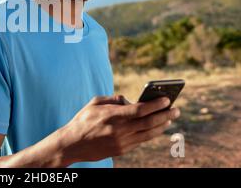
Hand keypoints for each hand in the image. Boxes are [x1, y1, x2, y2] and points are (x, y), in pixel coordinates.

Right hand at [60, 95, 179, 163]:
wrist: (73, 143)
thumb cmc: (83, 119)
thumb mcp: (95, 102)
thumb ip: (114, 99)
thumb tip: (131, 100)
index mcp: (112, 115)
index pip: (140, 109)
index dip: (156, 104)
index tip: (167, 99)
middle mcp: (119, 129)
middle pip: (149, 122)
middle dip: (165, 115)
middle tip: (176, 109)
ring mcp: (121, 142)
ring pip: (148, 133)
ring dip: (162, 125)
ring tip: (170, 119)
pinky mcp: (121, 150)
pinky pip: (141, 140)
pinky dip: (151, 133)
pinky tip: (157, 128)